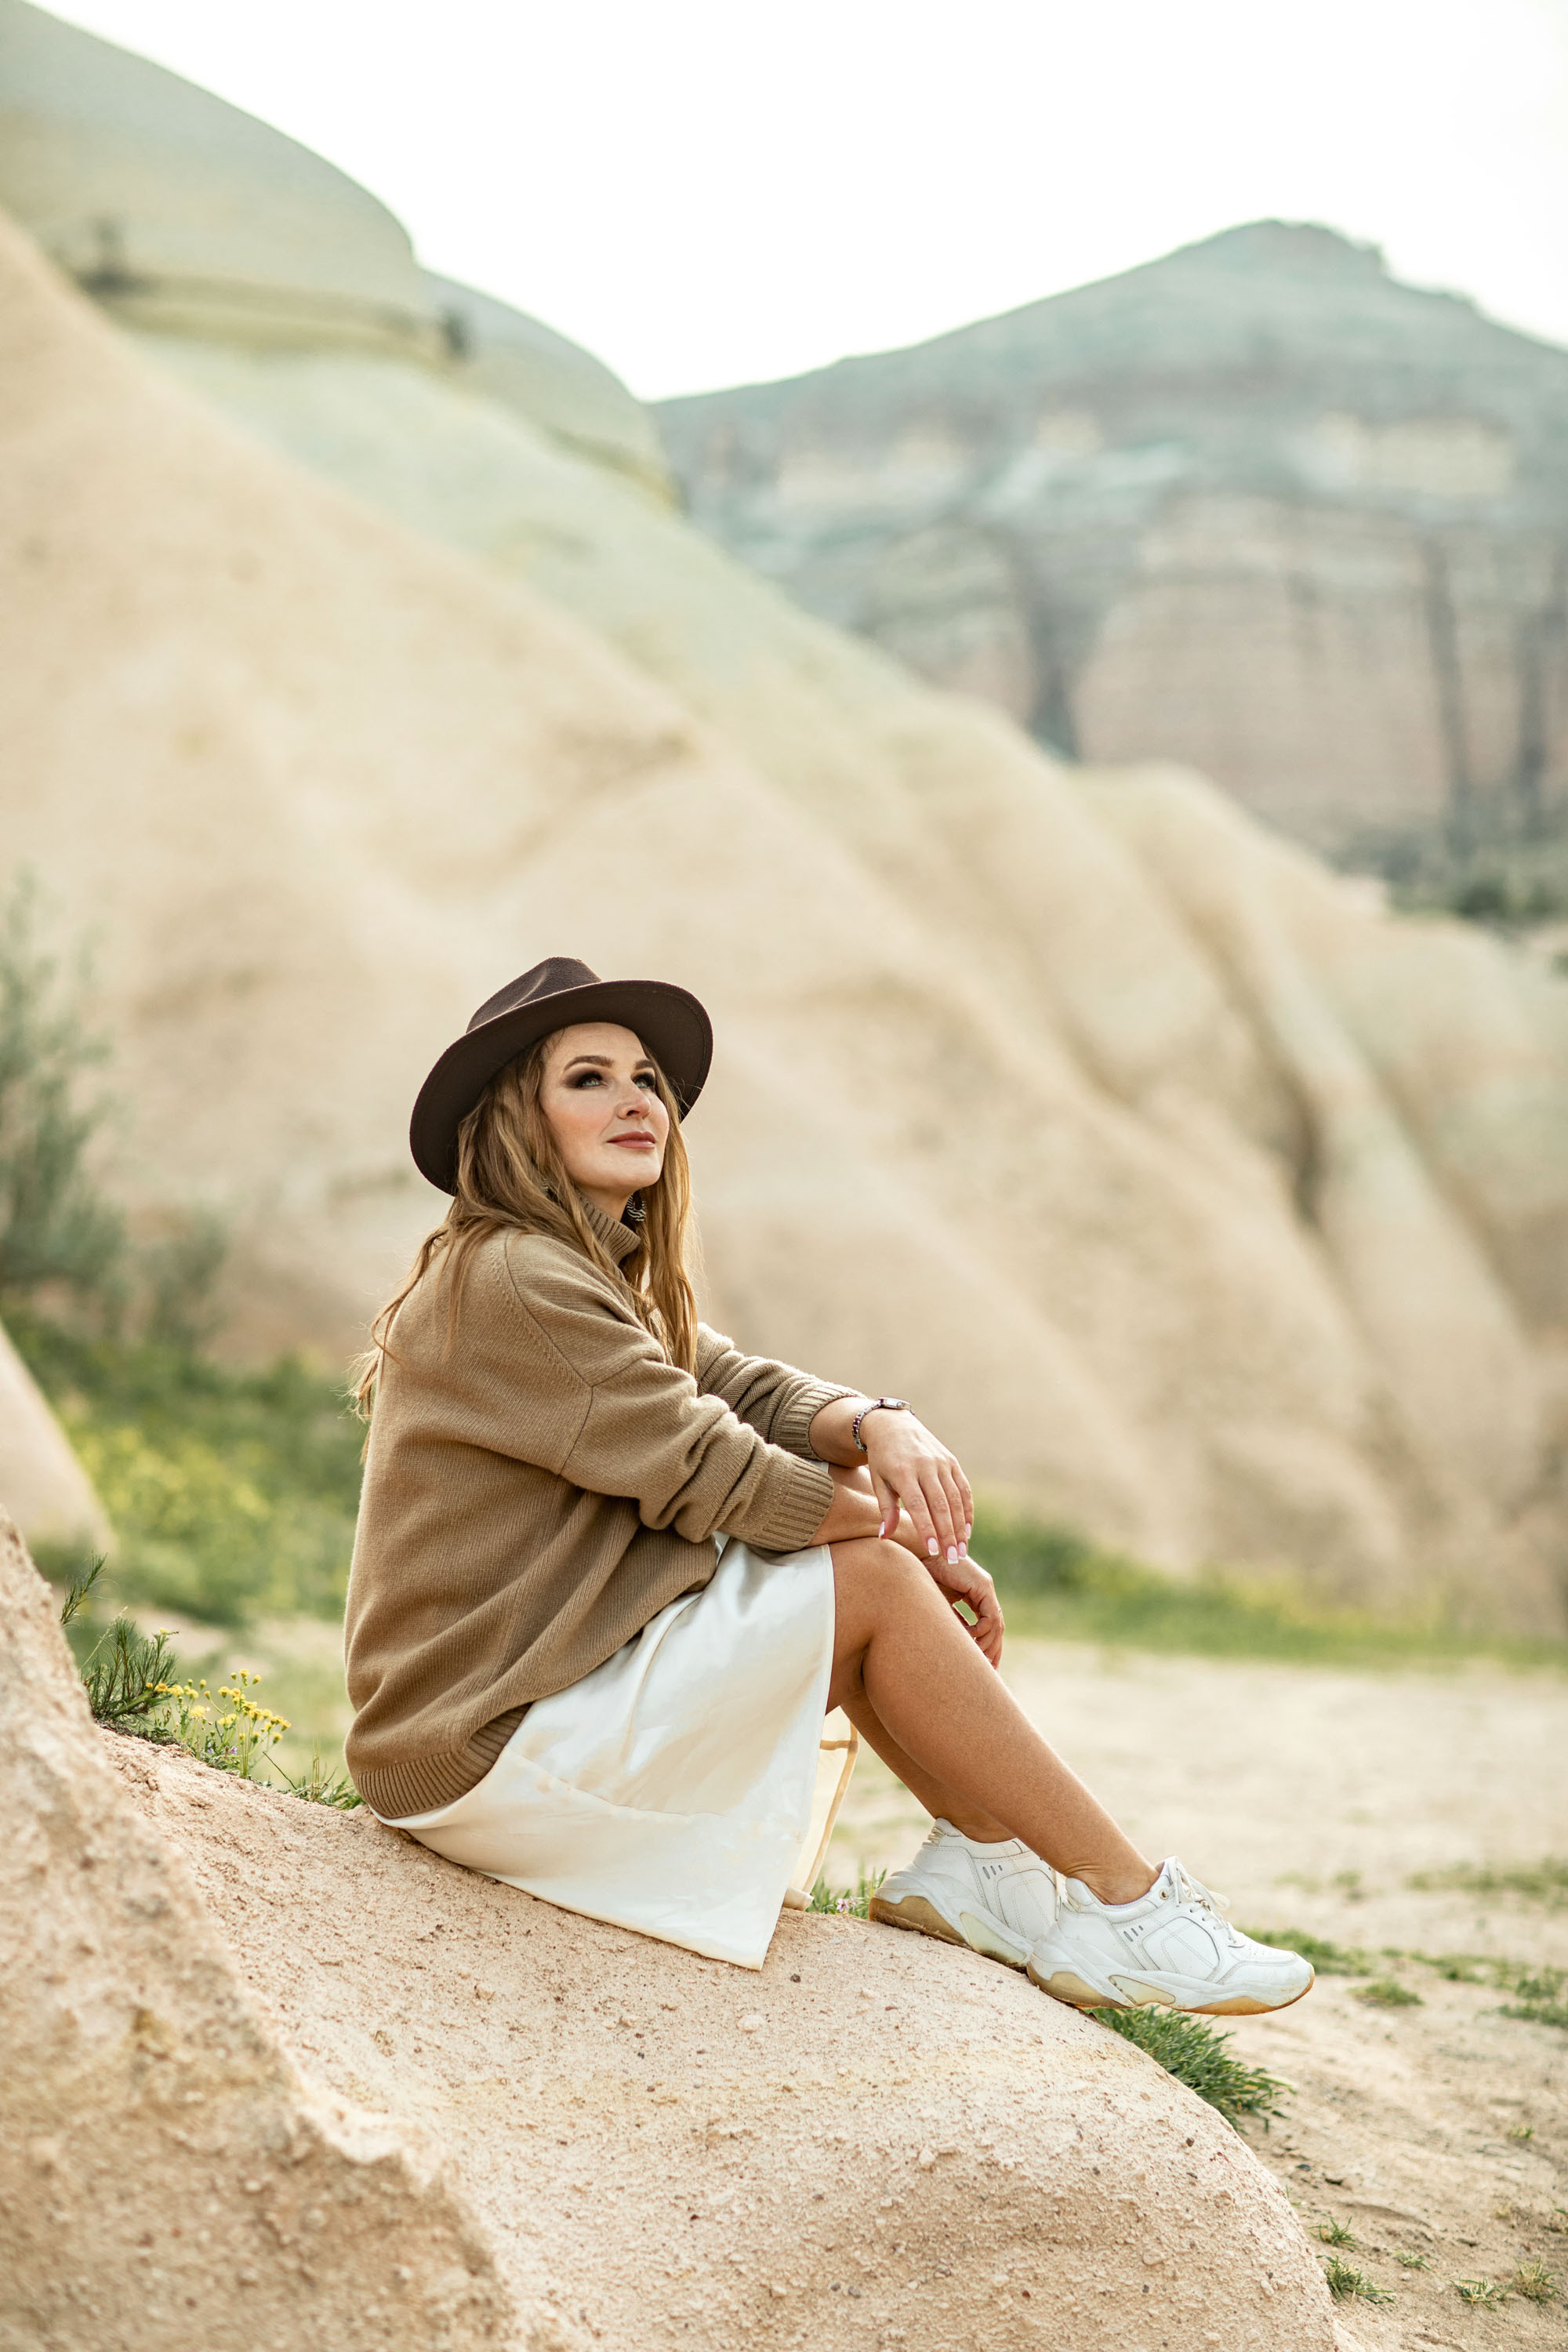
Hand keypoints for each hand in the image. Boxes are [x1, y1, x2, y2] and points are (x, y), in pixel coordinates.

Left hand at [862, 1410, 973, 1565]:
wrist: (893, 1425)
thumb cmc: (882, 1459)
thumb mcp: (877, 1481)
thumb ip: (885, 1509)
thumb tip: (884, 1537)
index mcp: (903, 1471)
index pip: (918, 1505)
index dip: (927, 1528)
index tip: (932, 1550)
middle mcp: (925, 1465)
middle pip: (941, 1504)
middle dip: (948, 1534)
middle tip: (952, 1558)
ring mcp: (941, 1462)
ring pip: (955, 1499)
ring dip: (960, 1527)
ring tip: (961, 1551)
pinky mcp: (952, 1461)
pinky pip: (964, 1489)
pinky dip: (967, 1510)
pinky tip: (967, 1531)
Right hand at [927, 1548, 1003, 1667]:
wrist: (917, 1555)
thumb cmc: (922, 1577)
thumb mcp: (941, 1605)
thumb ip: (953, 1620)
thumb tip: (960, 1644)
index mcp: (976, 1594)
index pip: (989, 1624)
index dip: (988, 1646)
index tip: (985, 1665)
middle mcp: (984, 1591)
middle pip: (997, 1627)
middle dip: (993, 1650)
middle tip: (989, 1670)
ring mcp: (985, 1587)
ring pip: (996, 1624)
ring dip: (988, 1644)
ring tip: (977, 1659)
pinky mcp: (982, 1585)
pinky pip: (990, 1617)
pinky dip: (981, 1631)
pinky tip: (969, 1638)